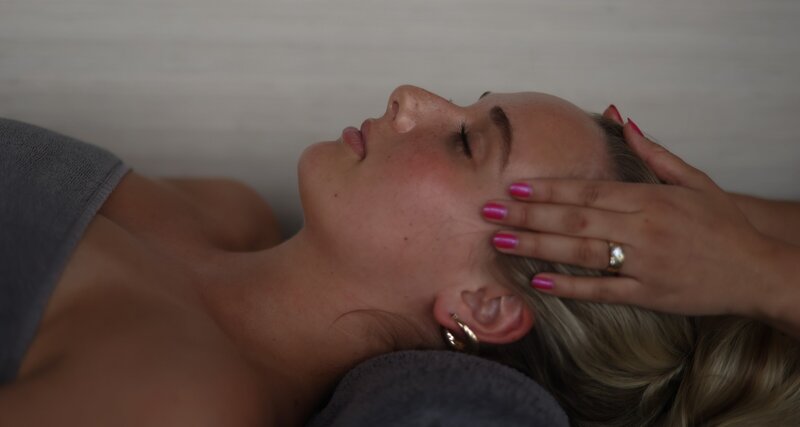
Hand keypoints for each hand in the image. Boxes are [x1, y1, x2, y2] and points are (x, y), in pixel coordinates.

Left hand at [481, 106, 780, 318]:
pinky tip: (539, 282)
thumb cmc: (721, 224)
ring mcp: (644, 263)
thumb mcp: (694, 181)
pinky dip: (570, 286)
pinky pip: (603, 291)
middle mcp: (643, 229)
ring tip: (502, 240)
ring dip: (537, 246)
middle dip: (527, 216)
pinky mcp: (648, 295)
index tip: (514, 188)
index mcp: (649, 199)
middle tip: (488, 212)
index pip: (588, 192)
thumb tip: (623, 119)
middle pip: (574, 220)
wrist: (756, 269)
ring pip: (581, 253)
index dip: (548, 190)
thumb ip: (654, 154)